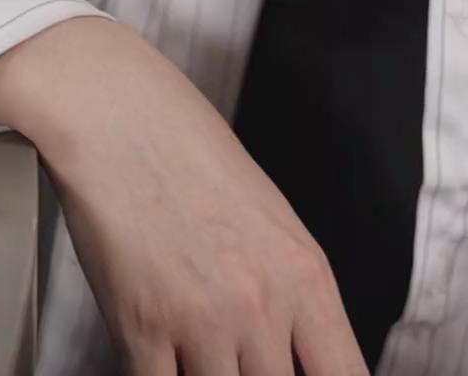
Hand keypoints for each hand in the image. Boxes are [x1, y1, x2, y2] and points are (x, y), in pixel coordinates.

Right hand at [0, 16, 367, 375]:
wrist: (122, 117)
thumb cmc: (192, 156)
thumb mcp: (270, 221)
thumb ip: (289, 294)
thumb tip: (299, 352)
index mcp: (305, 274)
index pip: (344, 375)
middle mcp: (263, 304)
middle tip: (236, 358)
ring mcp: (204, 321)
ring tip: (194, 349)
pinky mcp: (143, 330)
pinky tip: (158, 358)